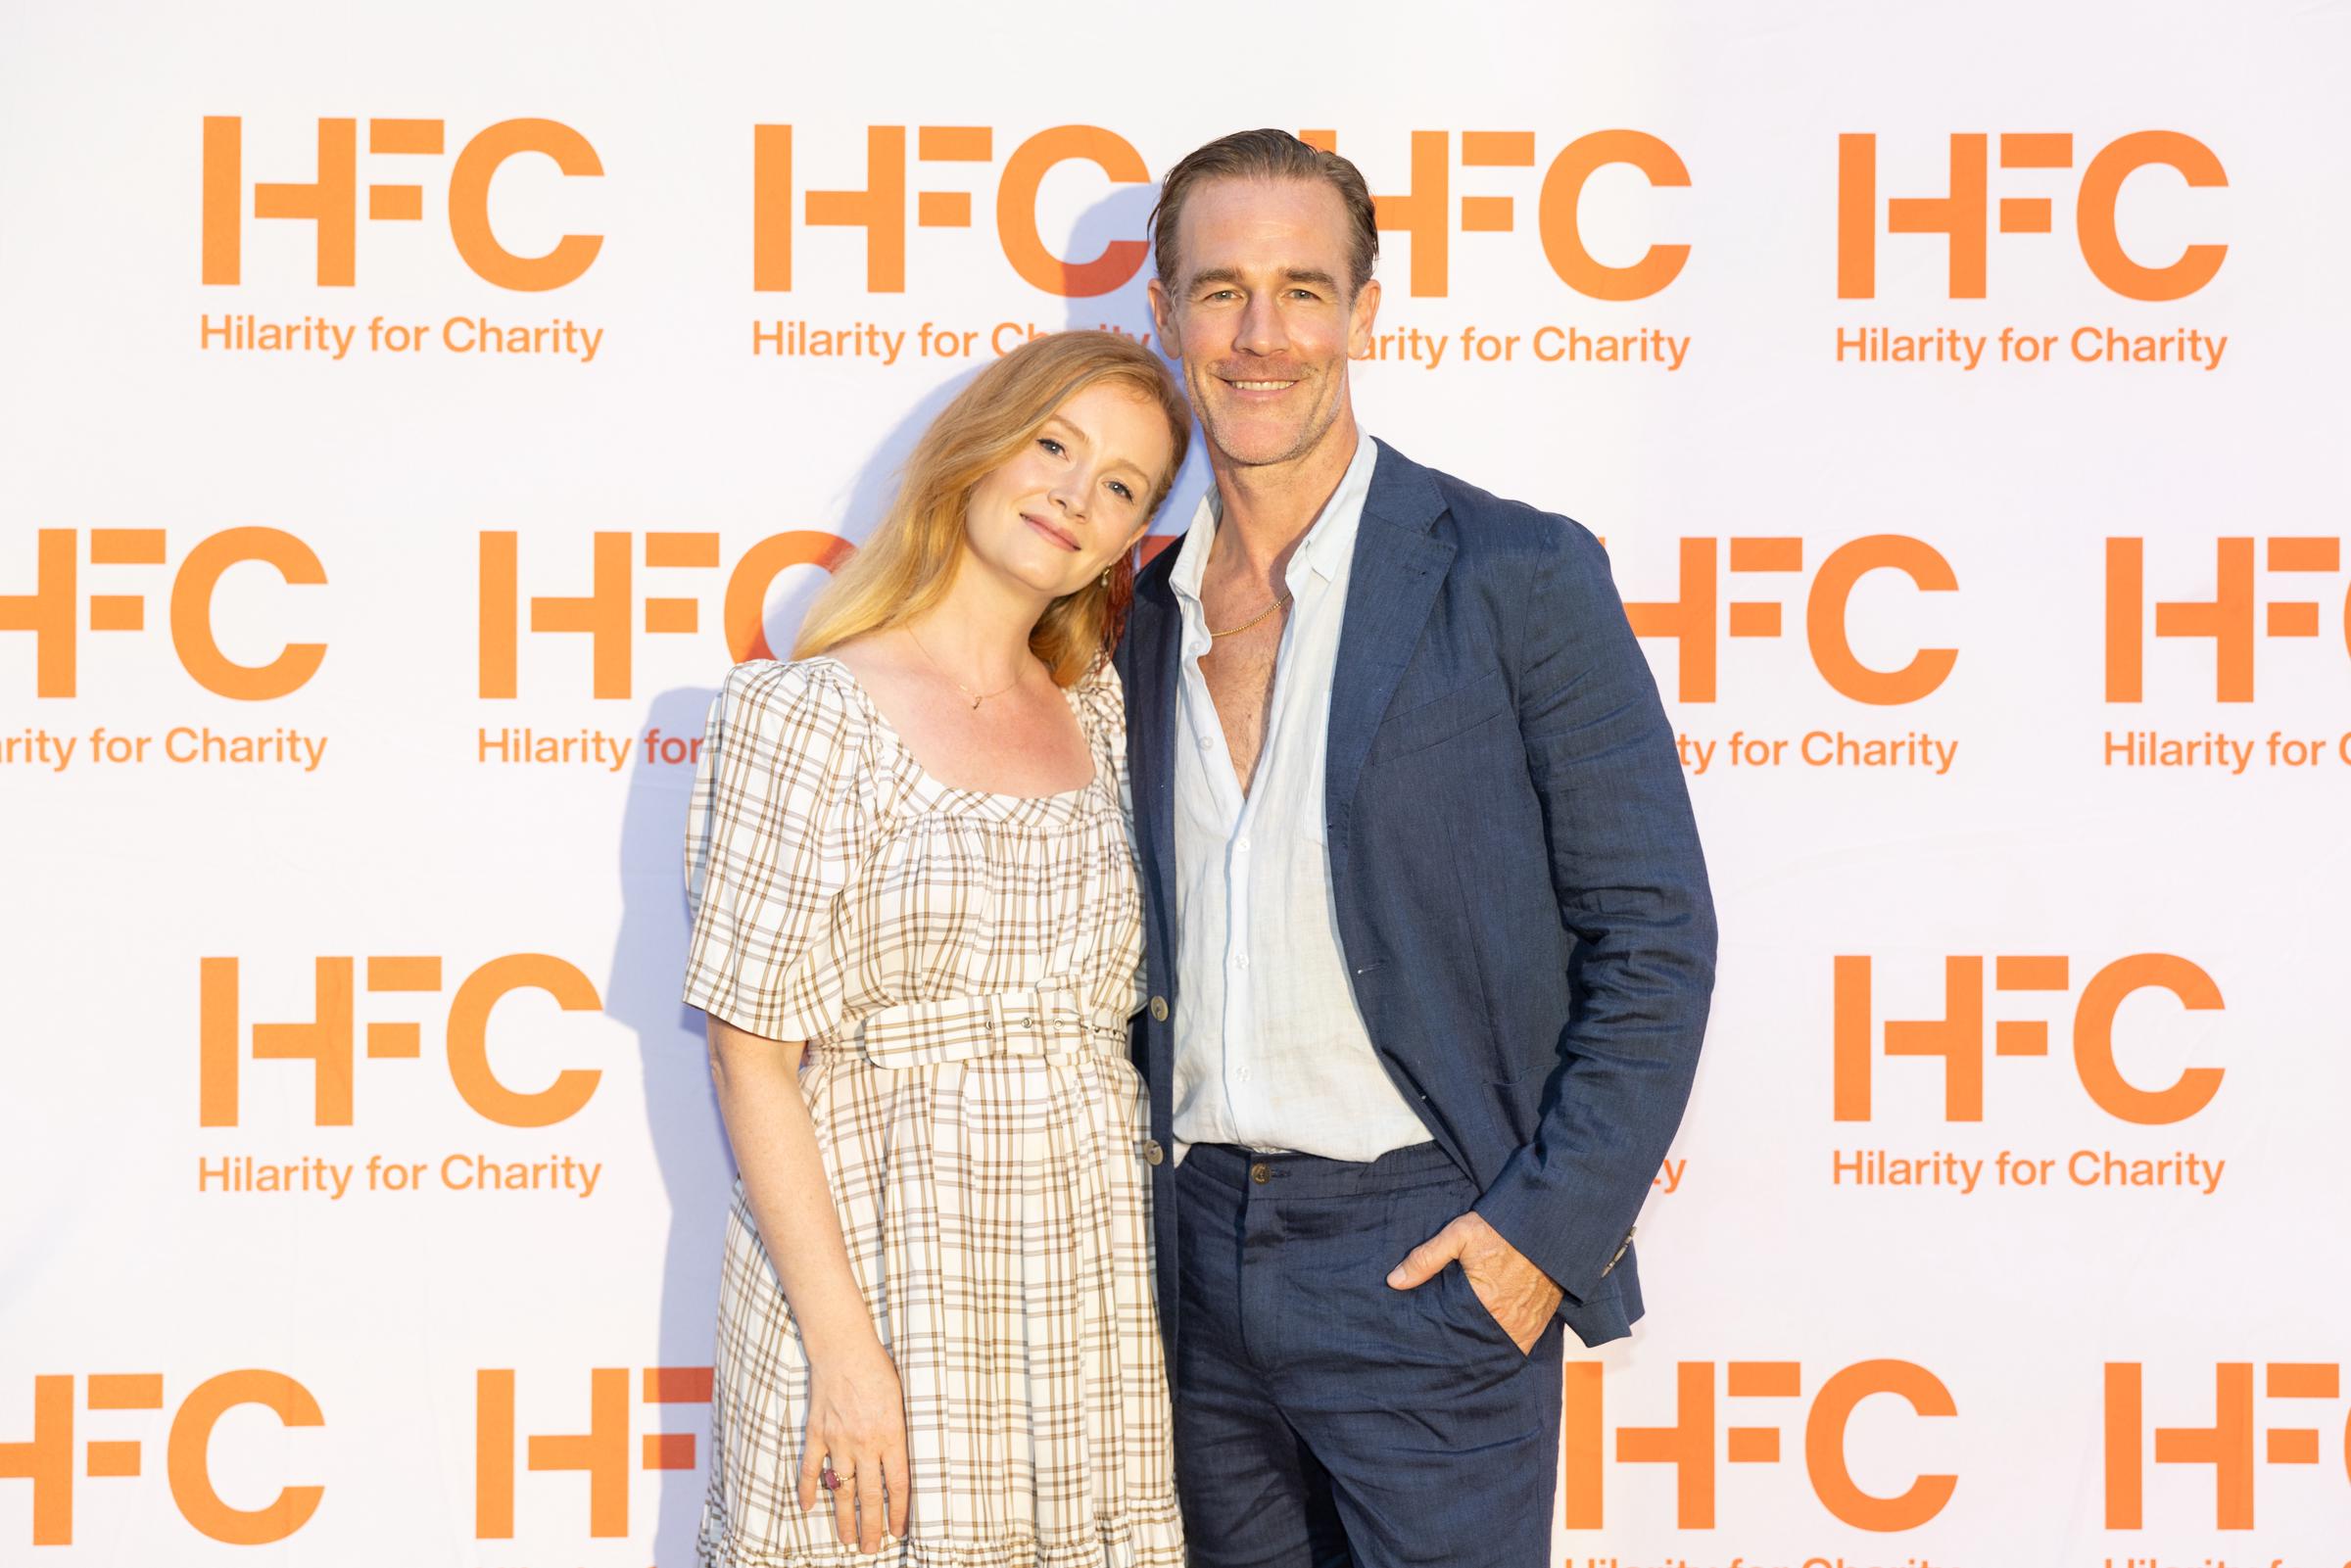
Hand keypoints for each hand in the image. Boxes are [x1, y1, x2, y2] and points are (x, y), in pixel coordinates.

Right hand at [797, 1338, 910, 1550]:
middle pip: (870, 1495)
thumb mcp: (903, 1400)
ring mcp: (838, 1441)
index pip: (898, 1485)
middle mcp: (865, 1444)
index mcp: (891, 1435)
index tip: (897, 1532)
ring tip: (847, 1539)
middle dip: (871, 1526)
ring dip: (844, 1518)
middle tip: (870, 1549)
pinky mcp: (817, 1433)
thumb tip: (902, 1462)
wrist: (845, 1348)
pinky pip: (812, 1468)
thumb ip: (901, 1432)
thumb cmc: (879, 1370)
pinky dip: (809, 1489)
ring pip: (842, 1489)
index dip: (899, 1512)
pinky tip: (809, 1508)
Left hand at [1387, 1211, 1563, 1353]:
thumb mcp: (1458, 1235)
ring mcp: (1528, 1323)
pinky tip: (1492, 1334)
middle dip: (1463, 1344)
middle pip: (1477, 1343)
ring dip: (1485, 1345)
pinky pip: (1521, 1341)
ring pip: (1499, 1347)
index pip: (1454, 1331)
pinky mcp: (1542, 1319)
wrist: (1548, 1223)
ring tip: (1467, 1342)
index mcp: (1484, 1302)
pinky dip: (1507, 1340)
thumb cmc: (1501, 1228)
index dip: (1441, 1335)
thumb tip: (1394, 1281)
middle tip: (1445, 1348)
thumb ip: (1425, 1259)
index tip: (1428, 1339)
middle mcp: (1508, 1319)